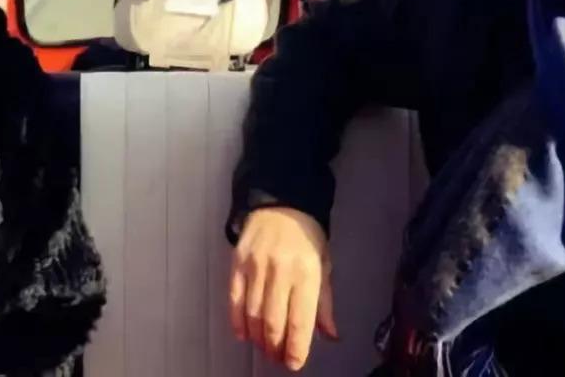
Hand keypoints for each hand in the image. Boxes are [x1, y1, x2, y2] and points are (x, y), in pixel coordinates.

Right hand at [229, 206, 338, 370]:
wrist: (282, 203)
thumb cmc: (307, 237)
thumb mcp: (323, 265)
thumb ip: (324, 303)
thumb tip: (330, 336)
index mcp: (306, 273)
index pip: (299, 319)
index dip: (296, 347)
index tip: (293, 363)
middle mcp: (280, 270)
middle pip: (273, 321)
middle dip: (275, 347)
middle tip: (277, 358)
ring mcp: (256, 266)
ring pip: (252, 314)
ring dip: (257, 337)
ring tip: (264, 347)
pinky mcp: (238, 262)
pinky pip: (234, 298)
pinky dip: (237, 321)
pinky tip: (243, 333)